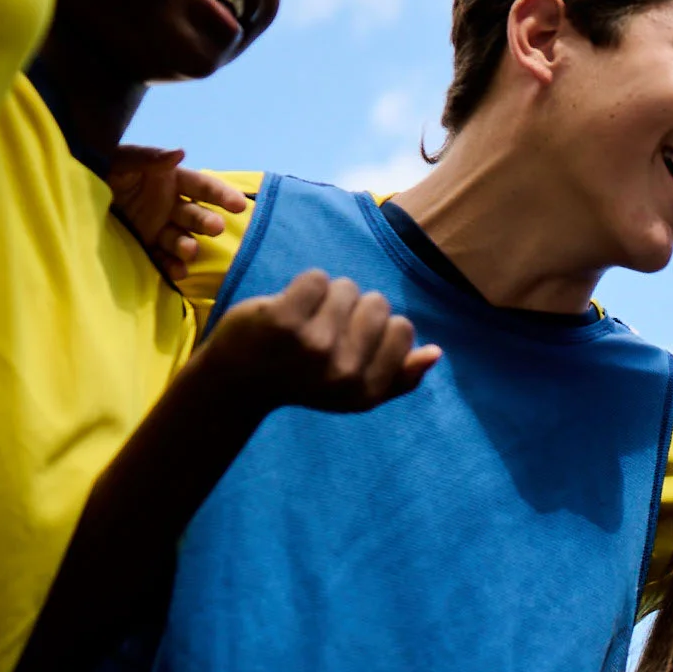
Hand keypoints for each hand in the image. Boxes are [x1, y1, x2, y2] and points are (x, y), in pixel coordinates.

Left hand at [107, 145, 249, 281]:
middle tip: (215, 228)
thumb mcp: (119, 158)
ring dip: (188, 245)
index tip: (239, 205)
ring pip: (181, 239)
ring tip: (188, 250)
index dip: (220, 194)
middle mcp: (167, 204)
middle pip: (195, 215)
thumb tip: (181, 153)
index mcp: (168, 179)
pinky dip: (172, 266)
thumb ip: (148, 157)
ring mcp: (157, 227)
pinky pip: (162, 258)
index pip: (201, 186)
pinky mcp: (144, 245)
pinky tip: (178, 271)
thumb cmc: (96, 167)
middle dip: (206, 222)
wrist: (68, 193)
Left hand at [200, 269, 439, 415]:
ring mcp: (313, 345)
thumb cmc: (299, 381)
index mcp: (364, 391)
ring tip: (304, 319)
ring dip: (326, 296)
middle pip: (377, 304)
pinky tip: (287, 308)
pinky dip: (302, 286)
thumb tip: (436, 352)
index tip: (349, 343)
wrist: (236, 382)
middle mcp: (343, 372)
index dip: (377, 327)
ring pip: (347, 288)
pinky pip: (316, 278)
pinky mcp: (284, 320)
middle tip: (323, 330)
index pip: (402, 330)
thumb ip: (398, 377)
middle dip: (353, 308)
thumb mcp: (353, 393)